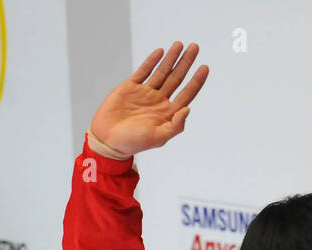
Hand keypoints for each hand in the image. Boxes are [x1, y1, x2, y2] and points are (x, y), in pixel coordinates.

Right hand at [89, 42, 207, 157]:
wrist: (107, 140)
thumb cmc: (132, 142)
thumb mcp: (157, 138)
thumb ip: (175, 126)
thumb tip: (188, 109)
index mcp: (167, 113)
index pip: (186, 93)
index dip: (196, 80)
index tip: (204, 67)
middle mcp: (158, 101)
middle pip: (176, 78)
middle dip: (186, 63)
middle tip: (195, 47)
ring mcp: (145, 93)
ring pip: (162, 72)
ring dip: (171, 58)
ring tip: (180, 44)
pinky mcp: (130, 87)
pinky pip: (143, 71)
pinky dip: (151, 61)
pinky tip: (160, 52)